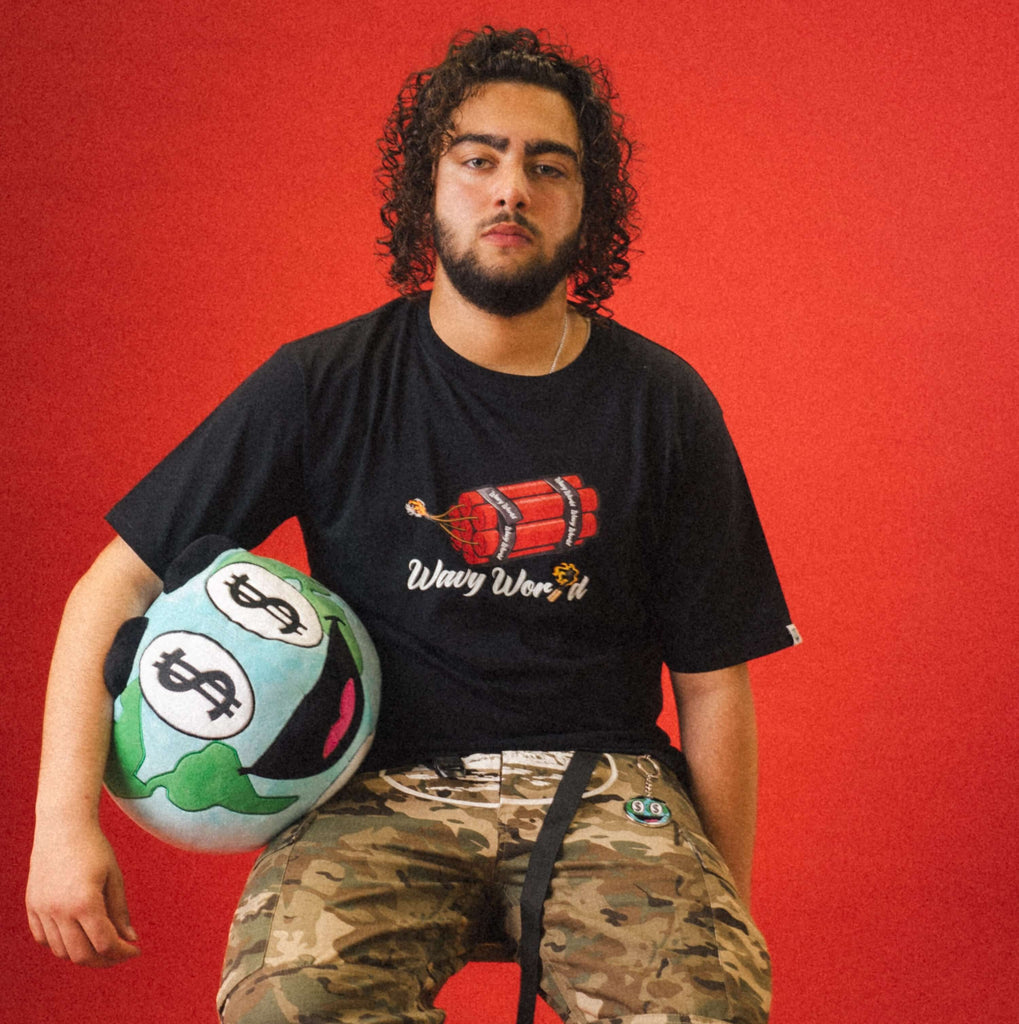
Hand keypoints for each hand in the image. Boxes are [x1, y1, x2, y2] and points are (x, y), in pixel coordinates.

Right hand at [26, 823, 139, 966]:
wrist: (63, 827)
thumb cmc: (94, 848)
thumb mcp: (114, 877)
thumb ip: (120, 911)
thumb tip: (130, 939)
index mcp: (85, 902)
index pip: (105, 944)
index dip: (123, 953)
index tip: (135, 950)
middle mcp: (60, 911)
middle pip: (81, 955)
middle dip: (104, 960)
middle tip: (119, 953)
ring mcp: (42, 910)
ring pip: (61, 951)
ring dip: (82, 954)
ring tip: (100, 943)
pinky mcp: (32, 907)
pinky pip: (43, 939)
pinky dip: (60, 944)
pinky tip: (77, 934)